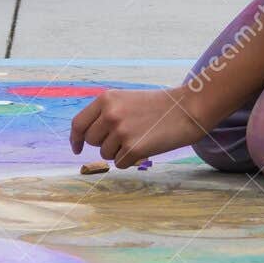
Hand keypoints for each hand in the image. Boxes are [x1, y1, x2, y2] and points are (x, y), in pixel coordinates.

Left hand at [68, 87, 207, 168]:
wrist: (187, 109)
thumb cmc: (158, 106)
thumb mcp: (126, 99)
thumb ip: (106, 113)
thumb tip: (87, 137)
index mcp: (106, 99)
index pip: (79, 124)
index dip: (76, 139)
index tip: (77, 148)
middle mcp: (110, 114)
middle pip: (92, 141)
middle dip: (104, 143)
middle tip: (124, 137)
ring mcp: (121, 131)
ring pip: (106, 154)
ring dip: (119, 152)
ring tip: (138, 138)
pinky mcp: (133, 148)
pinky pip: (120, 163)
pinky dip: (130, 160)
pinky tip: (145, 146)